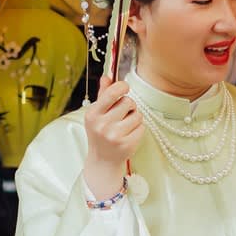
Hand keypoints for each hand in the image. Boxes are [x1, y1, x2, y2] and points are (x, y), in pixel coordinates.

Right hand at [81, 79, 140, 199]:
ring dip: (134, 118)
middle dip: (128, 106)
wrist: (103, 160)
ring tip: (125, 126)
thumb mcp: (97, 114)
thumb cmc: (100, 132)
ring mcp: (115, 136)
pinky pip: (142, 127)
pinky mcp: (127, 145)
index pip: (112, 93)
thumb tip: (107, 76)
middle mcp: (102, 125)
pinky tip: (129, 135)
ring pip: (137, 115)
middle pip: (128, 102)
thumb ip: (103, 94)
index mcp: (93, 114)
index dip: (122, 87)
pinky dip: (138, 129)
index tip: (125, 88)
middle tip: (122, 114)